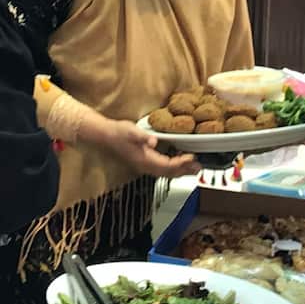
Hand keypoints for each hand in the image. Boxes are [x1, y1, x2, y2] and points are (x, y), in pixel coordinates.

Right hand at [86, 117, 202, 178]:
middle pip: (169, 173)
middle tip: (199, 166)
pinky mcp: (143, 163)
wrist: (105, 135)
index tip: (193, 157)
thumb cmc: (118, 132)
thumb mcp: (130, 131)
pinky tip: (178, 161)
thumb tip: (154, 141)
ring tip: (193, 167)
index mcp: (144, 160)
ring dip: (180, 171)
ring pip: (166, 173)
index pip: (168, 166)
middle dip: (185, 171)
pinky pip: (162, 169)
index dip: (181, 163)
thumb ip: (142, 137)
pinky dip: (173, 167)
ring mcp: (144, 166)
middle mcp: (145, 167)